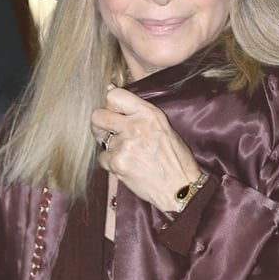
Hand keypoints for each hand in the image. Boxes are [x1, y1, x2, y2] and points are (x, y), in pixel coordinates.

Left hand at [91, 87, 201, 212]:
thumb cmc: (175, 158)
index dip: (110, 105)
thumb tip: (111, 91)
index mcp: (148, 113)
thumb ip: (139, 113)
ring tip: (130, 155)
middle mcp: (135, 125)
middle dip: (99, 124)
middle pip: (98, 116)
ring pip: (101, 140)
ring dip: (111, 148)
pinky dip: (112, 163)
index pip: (113, 96)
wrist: (180, 188)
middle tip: (108, 132)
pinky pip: (103, 158)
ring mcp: (124, 144)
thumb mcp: (163, 126)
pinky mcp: (117, 162)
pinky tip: (128, 166)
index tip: (113, 113)